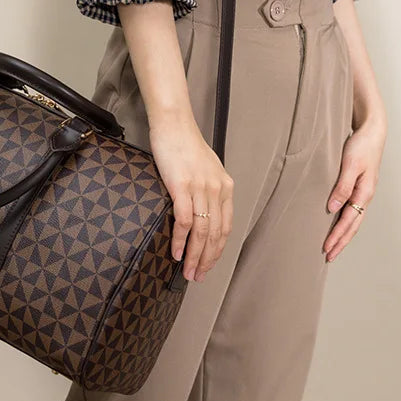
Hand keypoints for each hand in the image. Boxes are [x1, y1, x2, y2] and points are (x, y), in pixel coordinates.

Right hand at [149, 113, 234, 281]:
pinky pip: (184, 220)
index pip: (226, 228)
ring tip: (187, 271)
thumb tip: (202, 211)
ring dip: (194, 256)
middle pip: (216, 234)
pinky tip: (176, 251)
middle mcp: (216, 189)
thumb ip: (208, 189)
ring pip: (202, 231)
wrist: (173, 124)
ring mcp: (200, 188)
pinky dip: (180, 240)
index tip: (209, 265)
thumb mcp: (206, 168)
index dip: (218, 251)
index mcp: (225, 187)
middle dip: (207, 260)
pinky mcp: (182, 185)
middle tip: (198, 276)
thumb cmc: (185, 144)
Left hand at [323, 118, 385, 261]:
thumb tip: (332, 209)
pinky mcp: (358, 186)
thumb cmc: (361, 146)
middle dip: (340, 242)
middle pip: (352, 226)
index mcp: (364, 193)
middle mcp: (364, 196)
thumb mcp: (350, 165)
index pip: (349, 222)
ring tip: (332, 246)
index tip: (326, 250)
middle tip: (328, 257)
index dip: (337, 237)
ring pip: (352, 219)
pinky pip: (351, 209)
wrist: (371, 131)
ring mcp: (362, 192)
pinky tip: (336, 223)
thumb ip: (341, 187)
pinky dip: (344, 221)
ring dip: (343, 234)